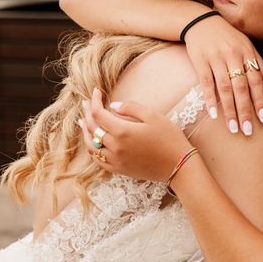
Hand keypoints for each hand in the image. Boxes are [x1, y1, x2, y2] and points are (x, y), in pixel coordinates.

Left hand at [77, 88, 191, 181]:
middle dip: (88, 113)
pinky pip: (99, 160)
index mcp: (122, 131)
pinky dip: (93, 150)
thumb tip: (113, 106)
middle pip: (93, 128)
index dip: (94, 101)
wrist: (179, 165)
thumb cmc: (169, 138)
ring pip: (92, 146)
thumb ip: (131, 108)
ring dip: (86, 132)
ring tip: (83, 122)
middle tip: (86, 103)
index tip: (97, 91)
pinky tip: (93, 143)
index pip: (98, 114)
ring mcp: (116, 160)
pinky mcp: (119, 170)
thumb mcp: (153, 116)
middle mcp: (115, 147)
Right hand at [184, 15, 262, 134]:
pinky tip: (213, 114)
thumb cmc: (226, 36)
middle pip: (241, 88)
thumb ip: (258, 63)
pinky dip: (209, 98)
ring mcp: (216, 58)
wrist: (201, 21)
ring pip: (224, 88)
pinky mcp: (200, 61)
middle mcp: (233, 56)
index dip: (260, 100)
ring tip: (232, 128)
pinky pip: (206, 83)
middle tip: (248, 131)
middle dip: (245, 111)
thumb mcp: (246, 45)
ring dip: (229, 109)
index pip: (256, 81)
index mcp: (247, 53)